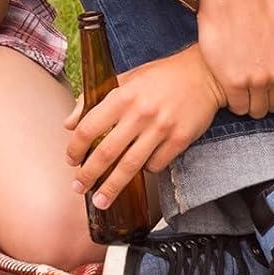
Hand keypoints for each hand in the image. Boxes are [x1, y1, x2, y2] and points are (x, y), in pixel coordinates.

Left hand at [65, 46, 226, 208]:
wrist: (205, 73)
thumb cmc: (160, 76)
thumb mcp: (123, 79)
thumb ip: (92, 100)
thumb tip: (69, 124)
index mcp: (122, 96)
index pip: (88, 128)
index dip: (75, 148)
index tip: (71, 161)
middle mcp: (140, 113)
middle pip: (106, 153)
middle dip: (88, 175)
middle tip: (79, 188)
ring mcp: (161, 128)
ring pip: (130, 166)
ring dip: (112, 187)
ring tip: (101, 201)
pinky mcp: (180, 139)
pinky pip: (156, 165)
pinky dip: (145, 171)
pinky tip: (139, 172)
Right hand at [196, 0, 273, 116]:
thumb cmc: (261, 4)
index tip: (266, 86)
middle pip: (272, 106)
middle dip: (262, 100)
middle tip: (249, 88)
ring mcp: (256, 79)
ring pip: (255, 109)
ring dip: (247, 103)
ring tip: (239, 89)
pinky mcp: (233, 81)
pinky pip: (237, 105)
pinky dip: (233, 101)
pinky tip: (228, 87)